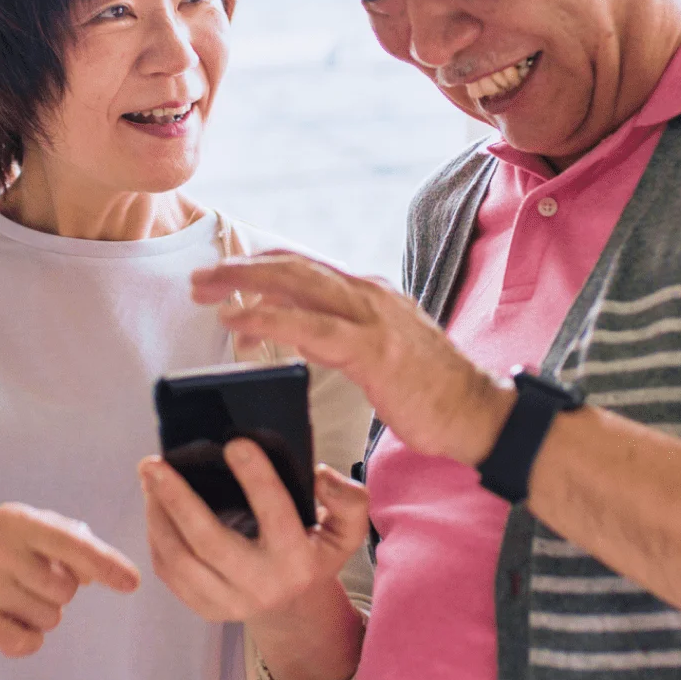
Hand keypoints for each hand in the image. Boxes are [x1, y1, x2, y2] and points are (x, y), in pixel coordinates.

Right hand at [0, 503, 141, 656]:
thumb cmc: (2, 544)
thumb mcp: (34, 527)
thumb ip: (74, 541)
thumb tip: (98, 572)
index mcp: (19, 520)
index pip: (72, 544)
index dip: (106, 564)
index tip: (133, 583)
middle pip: (65, 590)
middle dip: (61, 591)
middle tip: (34, 580)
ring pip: (48, 618)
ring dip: (43, 613)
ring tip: (17, 595)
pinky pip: (24, 643)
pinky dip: (28, 639)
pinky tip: (11, 619)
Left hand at [140, 439, 367, 622]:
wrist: (293, 606)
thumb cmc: (314, 552)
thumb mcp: (345, 530)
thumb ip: (348, 500)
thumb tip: (320, 475)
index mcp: (297, 560)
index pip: (275, 514)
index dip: (257, 478)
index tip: (234, 443)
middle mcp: (261, 585)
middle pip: (209, 541)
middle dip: (177, 498)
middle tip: (154, 463)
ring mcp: (228, 602)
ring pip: (179, 559)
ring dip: (158, 515)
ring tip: (149, 479)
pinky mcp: (204, 608)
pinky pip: (169, 572)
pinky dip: (157, 537)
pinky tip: (154, 508)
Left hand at [190, 252, 513, 464]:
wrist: (479, 413)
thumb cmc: (433, 393)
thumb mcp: (385, 353)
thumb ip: (347, 338)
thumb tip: (306, 337)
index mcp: (373, 295)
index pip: (309, 266)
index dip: (264, 266)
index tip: (228, 274)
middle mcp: (371, 295)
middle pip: (294, 265)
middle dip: (242, 268)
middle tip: (201, 279)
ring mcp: (372, 318)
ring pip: (296, 283)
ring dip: (244, 282)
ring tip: (205, 291)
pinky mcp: (371, 349)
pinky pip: (307, 326)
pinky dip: (266, 318)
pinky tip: (236, 319)